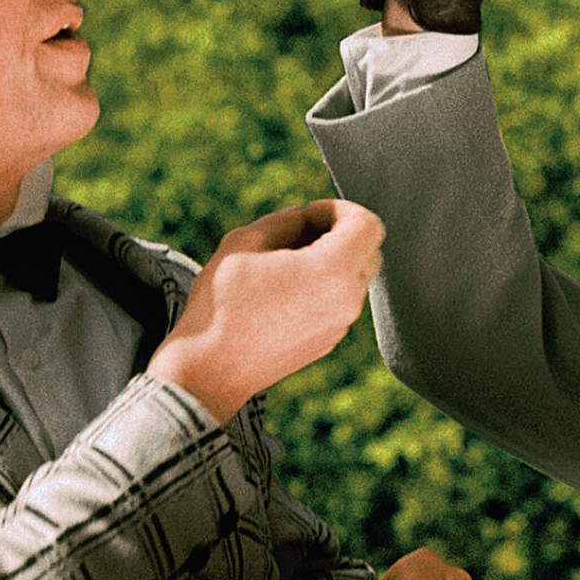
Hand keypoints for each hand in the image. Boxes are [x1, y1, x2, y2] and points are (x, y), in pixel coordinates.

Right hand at [148, 200, 384, 423]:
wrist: (209, 370)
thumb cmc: (221, 304)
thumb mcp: (245, 241)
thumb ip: (287, 219)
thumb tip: (308, 217)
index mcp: (333, 271)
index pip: (368, 224)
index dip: (338, 208)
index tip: (307, 214)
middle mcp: (347, 301)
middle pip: (369, 249)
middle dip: (339, 232)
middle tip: (297, 233)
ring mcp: (341, 325)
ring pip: (355, 276)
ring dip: (330, 259)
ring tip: (283, 263)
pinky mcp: (330, 341)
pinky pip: (340, 301)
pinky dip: (323, 285)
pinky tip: (283, 290)